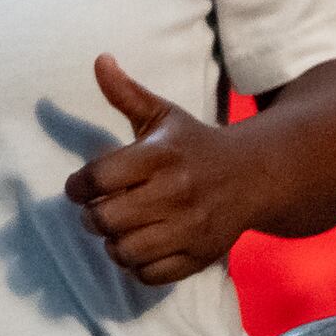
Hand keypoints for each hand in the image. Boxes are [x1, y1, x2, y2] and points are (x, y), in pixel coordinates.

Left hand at [64, 54, 254, 286]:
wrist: (258, 175)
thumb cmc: (195, 144)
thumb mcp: (163, 115)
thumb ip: (126, 93)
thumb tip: (100, 59)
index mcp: (162, 156)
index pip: (98, 178)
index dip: (77, 186)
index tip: (78, 187)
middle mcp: (178, 192)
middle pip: (105, 219)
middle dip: (92, 216)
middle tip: (97, 209)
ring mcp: (192, 227)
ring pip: (124, 251)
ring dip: (111, 243)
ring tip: (117, 229)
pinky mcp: (202, 255)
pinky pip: (150, 275)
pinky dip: (136, 266)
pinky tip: (140, 246)